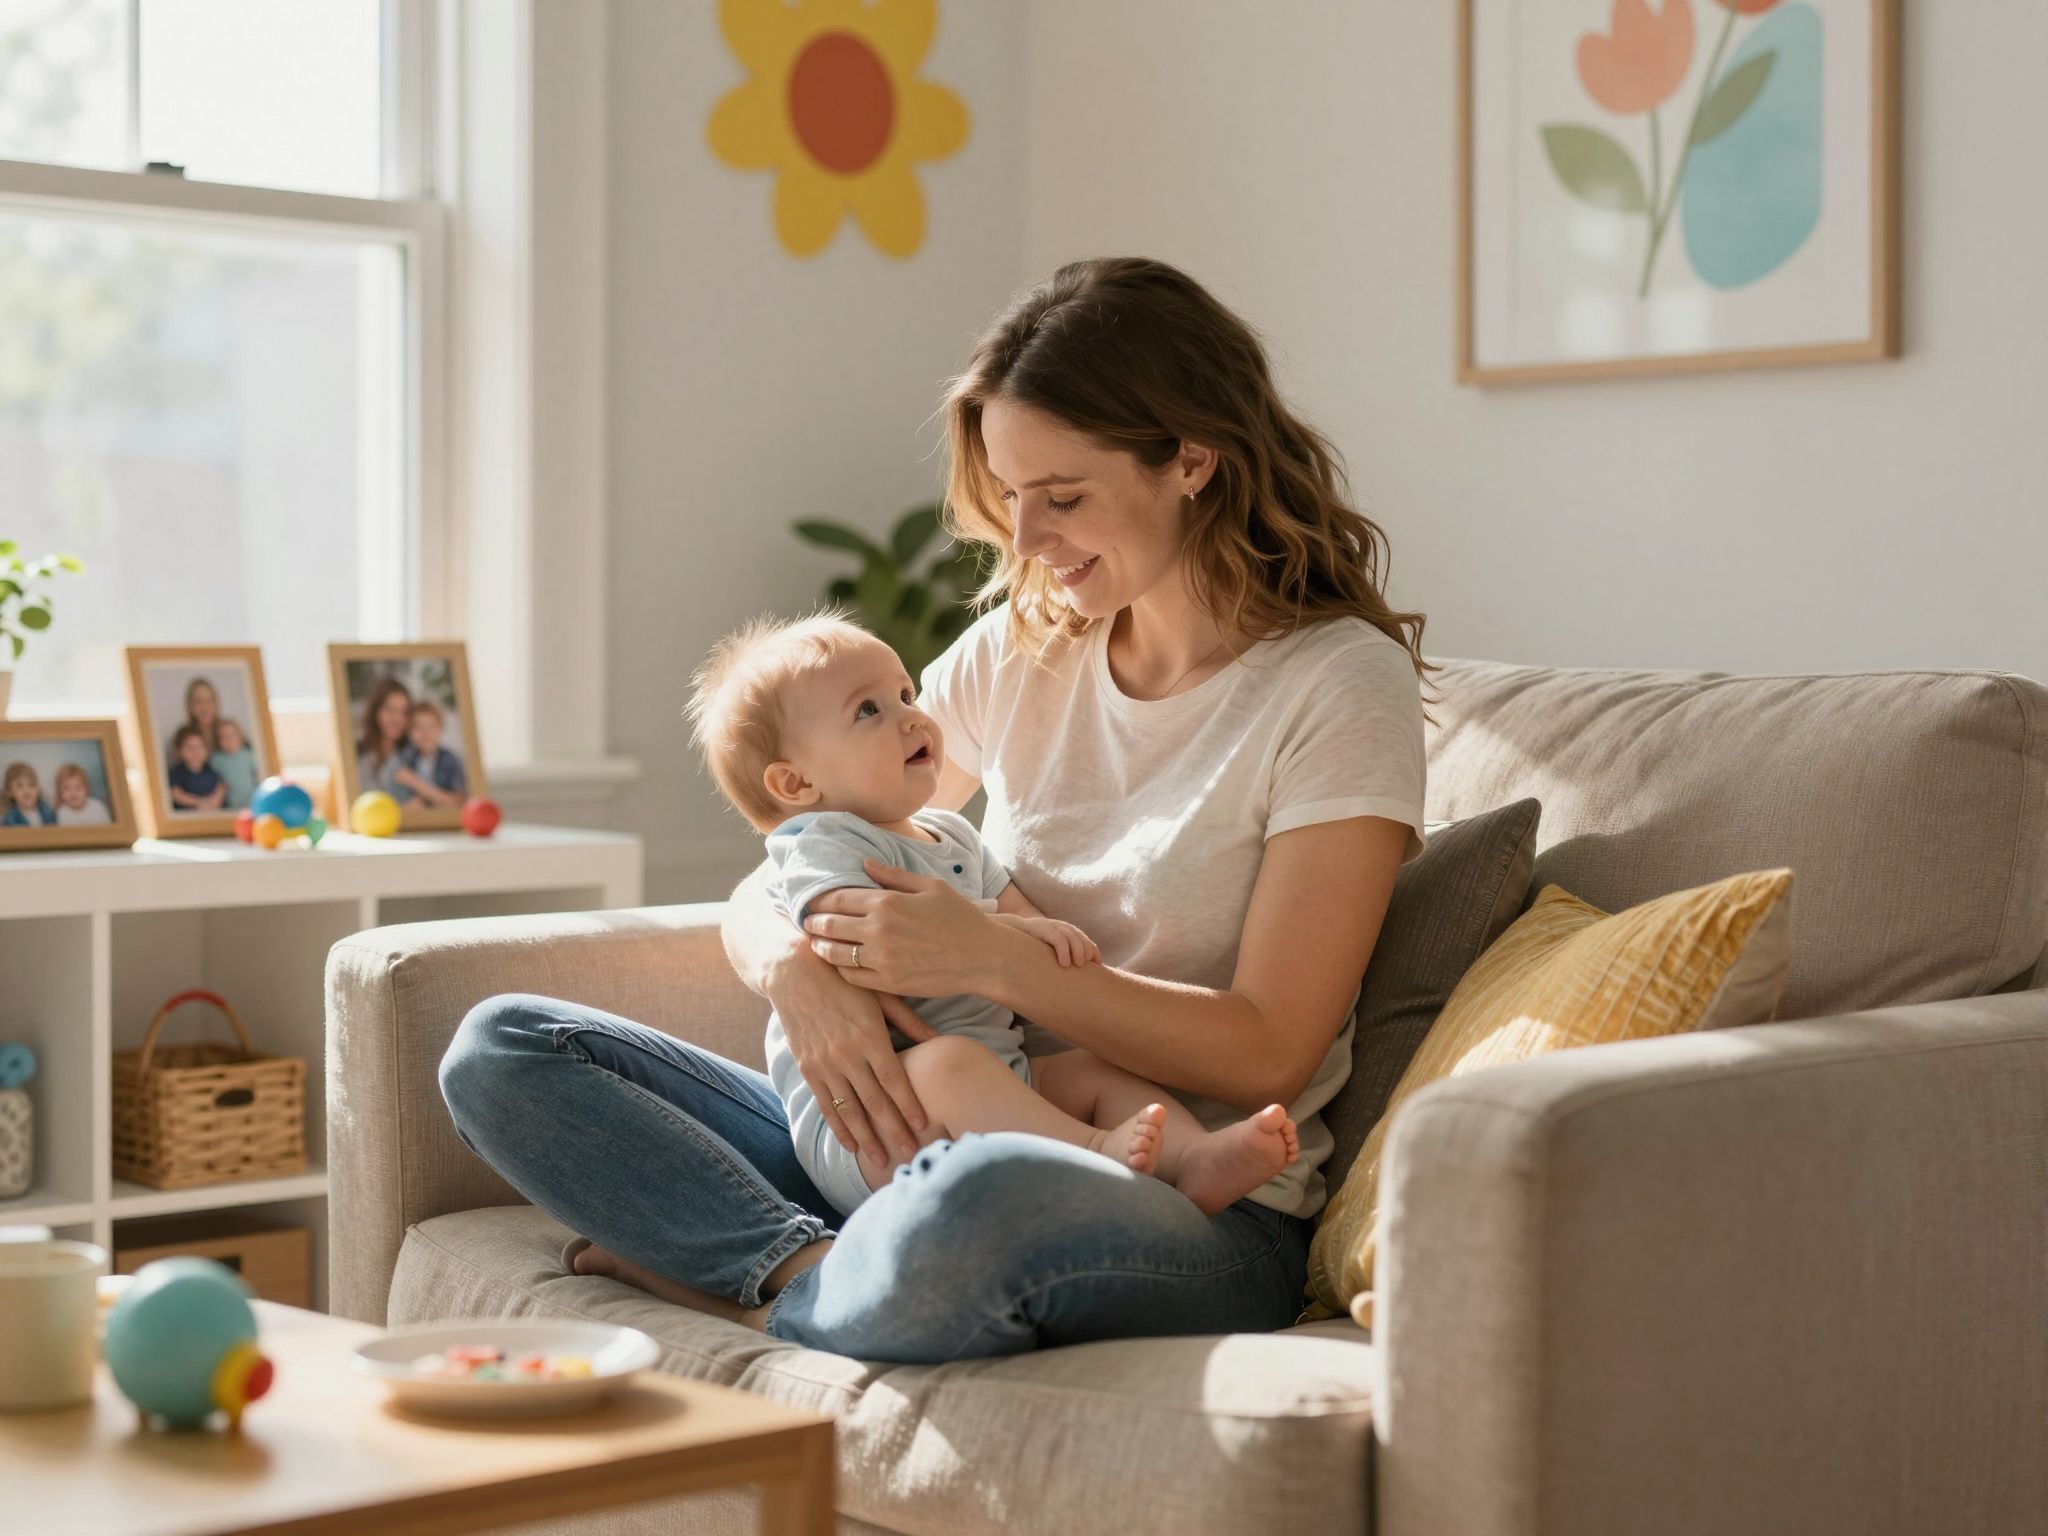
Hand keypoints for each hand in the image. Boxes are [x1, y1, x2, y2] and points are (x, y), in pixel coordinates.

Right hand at [765, 942, 936, 1165]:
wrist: (793, 972)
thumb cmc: (844, 980)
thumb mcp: (881, 994)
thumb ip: (910, 1021)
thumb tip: (940, 1042)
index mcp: (869, 1035)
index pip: (893, 1079)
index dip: (909, 1105)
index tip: (923, 1126)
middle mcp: (847, 1054)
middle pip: (875, 1101)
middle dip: (894, 1130)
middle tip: (911, 1154)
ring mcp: (824, 1064)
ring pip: (849, 1110)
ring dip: (867, 1137)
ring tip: (882, 1160)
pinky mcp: (807, 1068)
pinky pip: (826, 1105)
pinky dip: (838, 1127)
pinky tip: (851, 1145)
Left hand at [804, 859, 1006, 998]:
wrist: (983, 956)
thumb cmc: (960, 917)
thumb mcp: (930, 886)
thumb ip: (893, 876)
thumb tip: (865, 864)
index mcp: (887, 902)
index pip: (837, 899)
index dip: (819, 900)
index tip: (812, 901)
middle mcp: (878, 930)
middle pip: (829, 925)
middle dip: (814, 922)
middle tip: (807, 922)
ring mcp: (882, 959)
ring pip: (835, 953)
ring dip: (821, 946)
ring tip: (817, 943)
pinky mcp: (889, 983)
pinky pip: (852, 977)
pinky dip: (840, 969)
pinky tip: (840, 962)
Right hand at [996, 914, 1098, 967]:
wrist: (1010, 930)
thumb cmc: (1030, 946)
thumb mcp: (1048, 950)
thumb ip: (1060, 957)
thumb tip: (1072, 978)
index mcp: (1066, 933)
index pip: (1086, 941)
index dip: (1094, 953)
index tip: (1098, 967)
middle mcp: (1062, 928)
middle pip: (1081, 938)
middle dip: (1087, 951)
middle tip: (1086, 967)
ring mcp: (1052, 927)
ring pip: (1072, 937)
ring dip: (1078, 951)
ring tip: (1078, 965)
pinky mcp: (1042, 929)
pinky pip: (1057, 938)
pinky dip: (1063, 950)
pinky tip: (1064, 964)